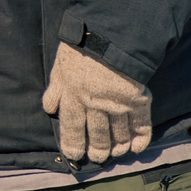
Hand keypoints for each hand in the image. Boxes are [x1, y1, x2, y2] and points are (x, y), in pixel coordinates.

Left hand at [41, 44, 152, 163]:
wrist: (113, 32)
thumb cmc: (83, 44)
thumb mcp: (61, 63)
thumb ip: (55, 87)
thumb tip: (50, 108)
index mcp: (74, 96)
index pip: (72, 128)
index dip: (73, 144)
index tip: (75, 155)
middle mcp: (95, 105)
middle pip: (97, 135)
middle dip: (97, 150)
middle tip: (98, 158)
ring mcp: (117, 104)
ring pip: (118, 133)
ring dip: (117, 146)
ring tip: (116, 153)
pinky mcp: (137, 99)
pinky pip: (140, 124)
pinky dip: (140, 138)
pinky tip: (137, 148)